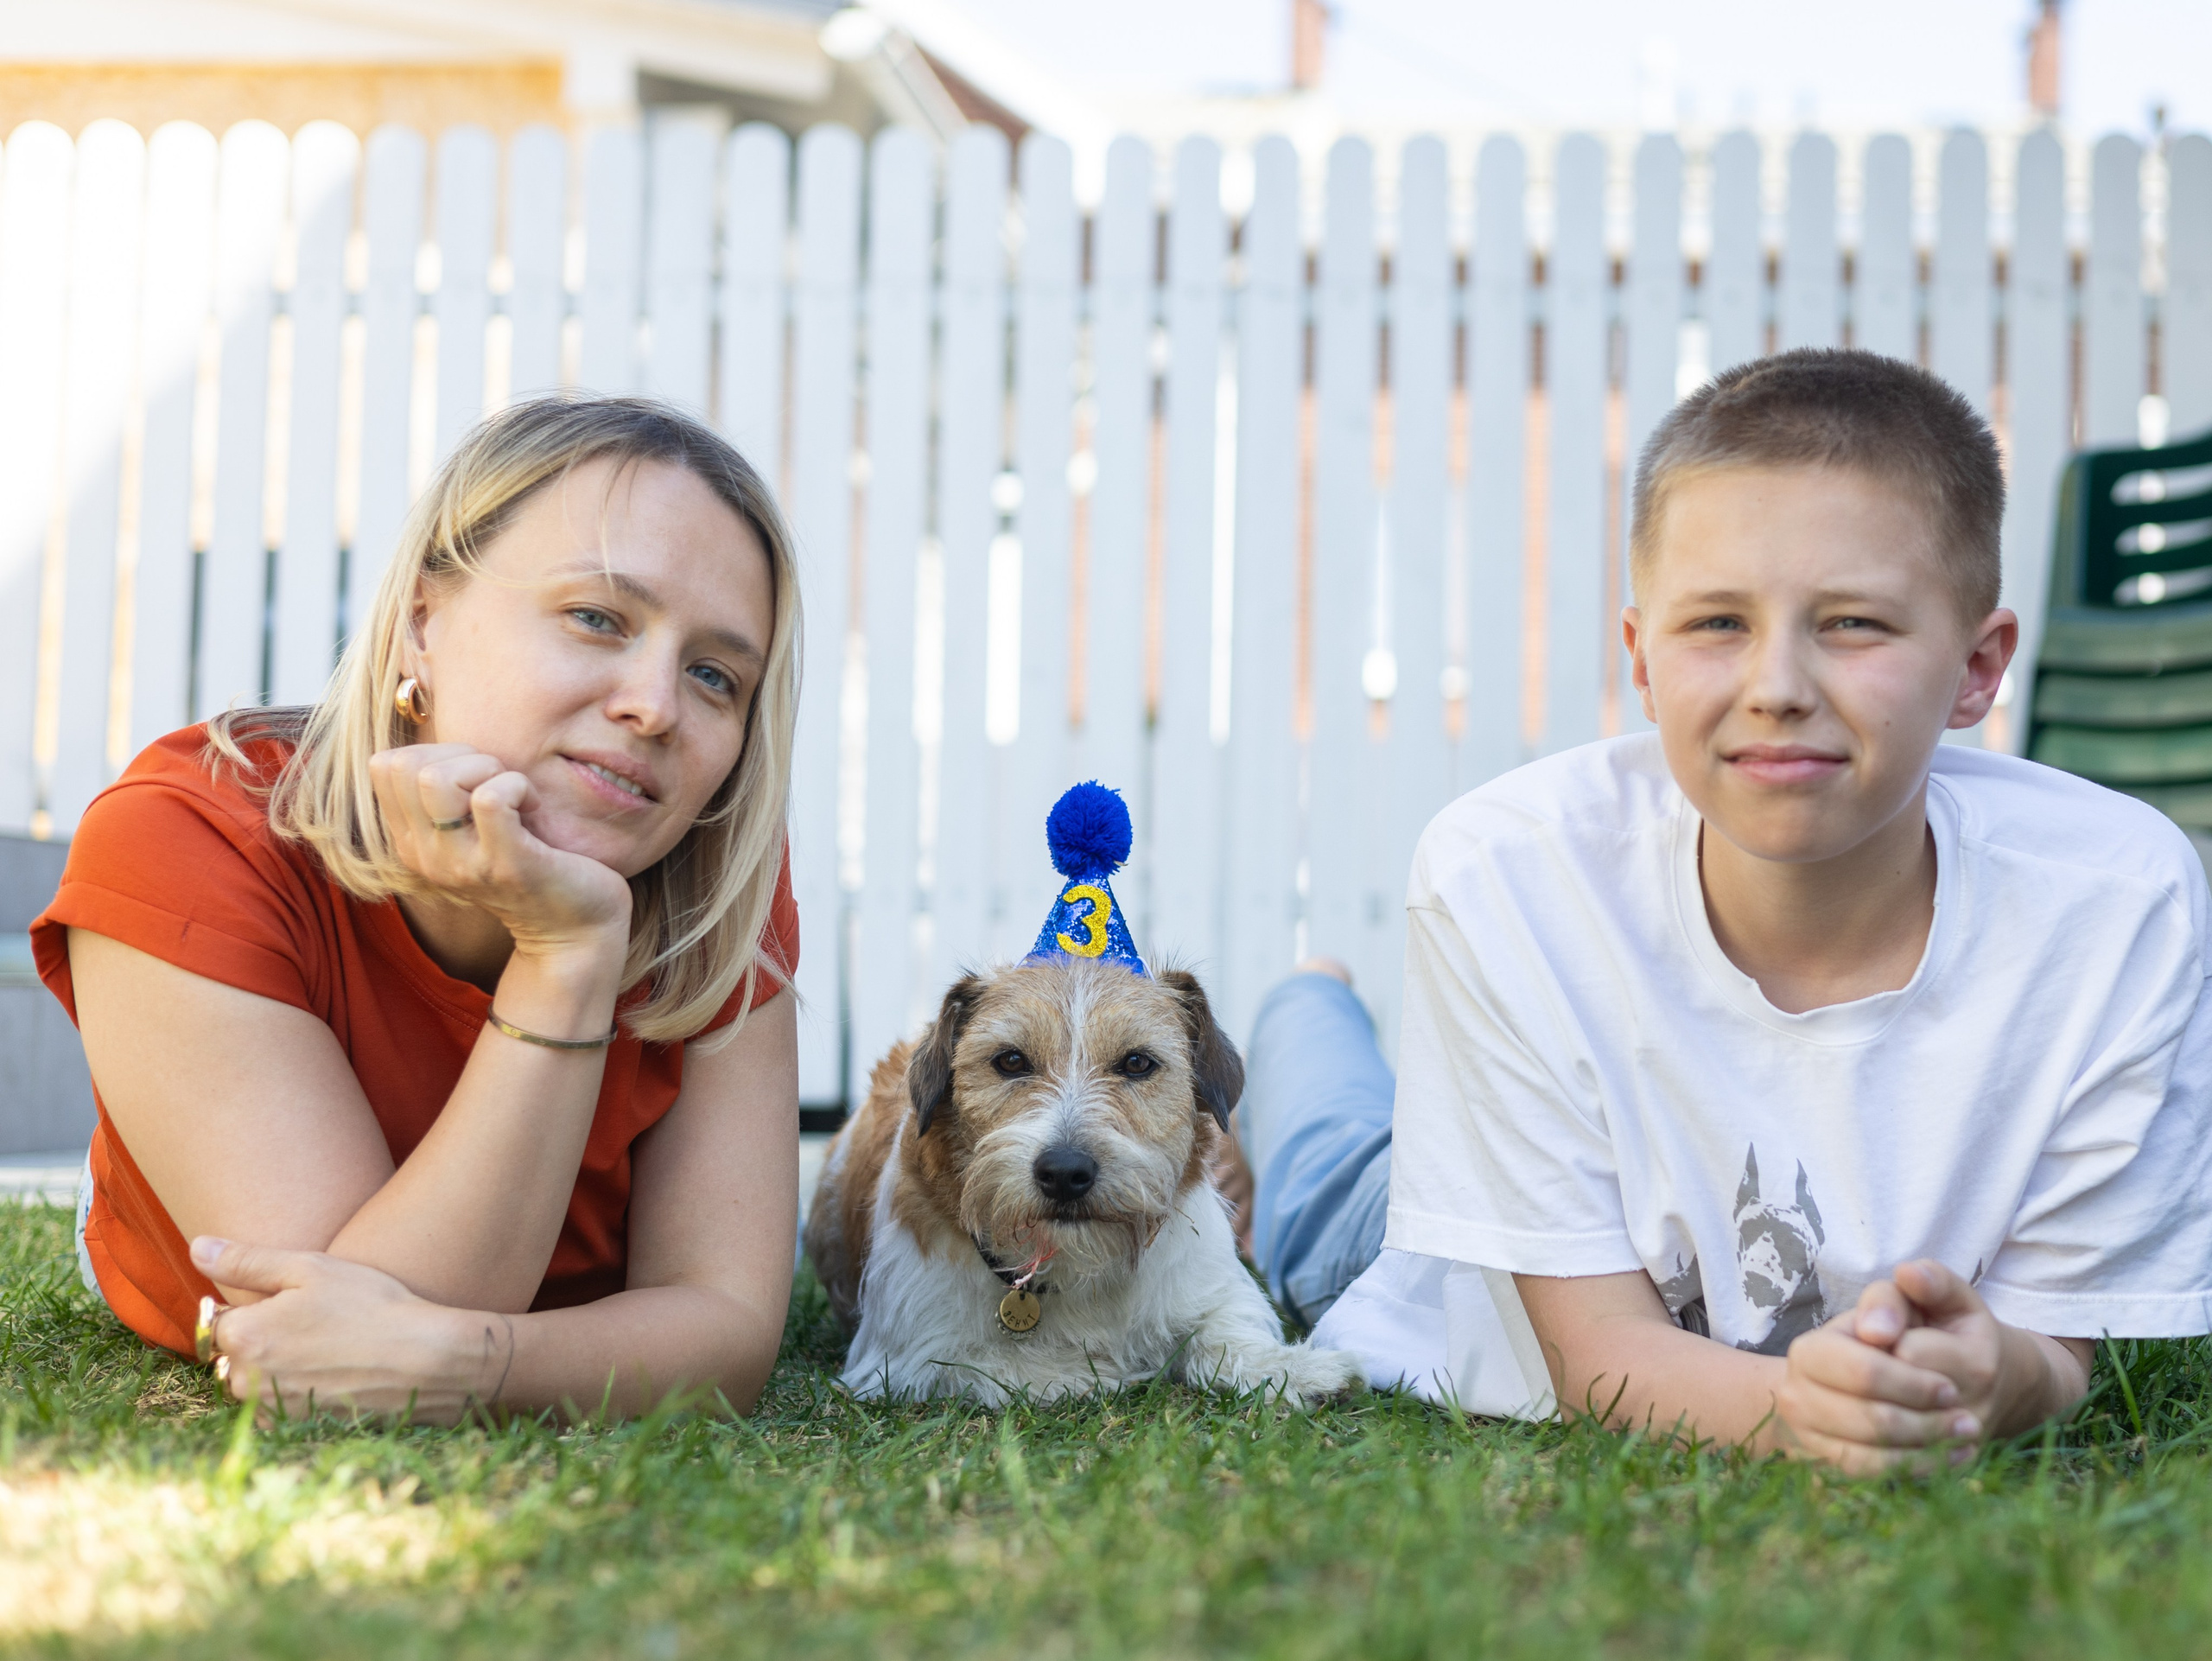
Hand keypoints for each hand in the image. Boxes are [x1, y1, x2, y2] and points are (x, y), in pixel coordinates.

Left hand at [192, 1236, 510, 1423]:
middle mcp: (244, 1380)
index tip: (292, 1303)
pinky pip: (277, 1408)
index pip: (217, 1319)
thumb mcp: (311, 1268)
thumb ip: (247, 1260)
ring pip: (256, 1382)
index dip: (253, 1307)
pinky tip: (333, 1376)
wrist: (425, 1362)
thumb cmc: (371, 1306)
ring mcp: (269, 1411)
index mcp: (243, 1335)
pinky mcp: (294, 1431)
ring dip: (277, 1369)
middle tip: (315, 1325)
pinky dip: (296, 1393)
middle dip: (262, 1340)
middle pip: (234, 1354)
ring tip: (328, 1350)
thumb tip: (196, 1246)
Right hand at [369, 743, 630, 957]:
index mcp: (411, 842)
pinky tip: (534, 808)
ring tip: (516, 795)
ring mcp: (461, 864)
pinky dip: (519, 786)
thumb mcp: (474, 827)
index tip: (476, 777)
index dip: (436, 752)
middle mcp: (424, 856)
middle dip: (462, 756)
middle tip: (499, 783)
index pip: (385, 764)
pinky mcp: (506, 865)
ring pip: (438, 779)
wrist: (574, 931)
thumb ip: (448, 792)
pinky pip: (492, 798)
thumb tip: (439, 737)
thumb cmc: (534, 862)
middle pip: (406, 765)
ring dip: (488, 770)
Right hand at [1776, 1273, 1982, 1473]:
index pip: (1865, 1372)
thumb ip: (1922, 1283)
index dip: (1916, 1383)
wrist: (1862, 1387)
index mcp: (1810, 1349)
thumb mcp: (1919, 1302)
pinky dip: (1916, 1470)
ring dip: (1928, 1449)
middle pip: (1871, 1418)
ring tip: (1966, 1437)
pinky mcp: (1822, 1467)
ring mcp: (1806, 1435)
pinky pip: (1870, 1478)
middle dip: (1929, 1422)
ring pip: (1872, 1454)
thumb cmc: (1903, 1337)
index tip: (1951, 1387)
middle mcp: (1797, 1393)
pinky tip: (1952, 1458)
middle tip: (1968, 1419)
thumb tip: (1902, 1288)